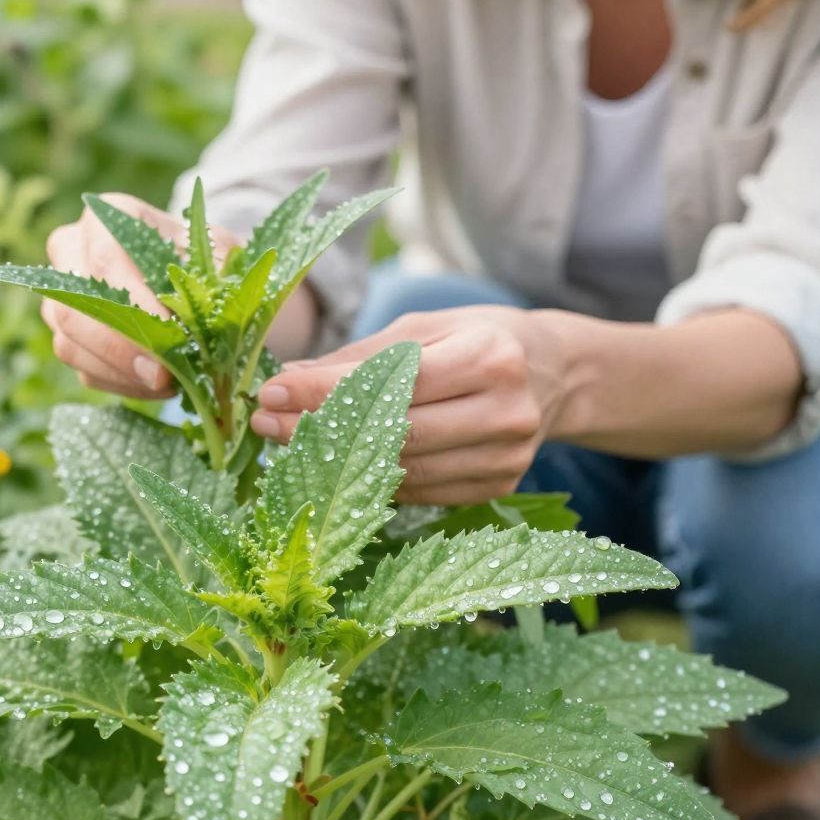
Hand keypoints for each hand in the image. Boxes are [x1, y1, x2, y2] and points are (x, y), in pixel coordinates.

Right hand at [42, 195, 237, 395]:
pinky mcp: (69, 338)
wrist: (193, 276)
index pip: (106, 260)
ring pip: (71, 344)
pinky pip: (85, 370)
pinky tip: (158, 385)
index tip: (173, 336)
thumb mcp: (219, 253)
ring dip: (123, 373)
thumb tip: (196, 318)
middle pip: (74, 308)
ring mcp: (61, 298)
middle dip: (122, 349)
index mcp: (104, 218)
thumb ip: (212, 275)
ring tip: (170, 383)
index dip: (135, 303)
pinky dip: (123, 385)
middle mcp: (69, 252)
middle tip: (165, 376)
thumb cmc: (205, 259)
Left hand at [249, 306, 569, 503]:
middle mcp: (506, 412)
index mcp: (491, 357)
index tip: (272, 391)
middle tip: (264, 424)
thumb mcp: (427, 328)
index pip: (394, 382)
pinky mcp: (497, 487)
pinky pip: (420, 492)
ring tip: (286, 445)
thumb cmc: (479, 339)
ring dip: (337, 463)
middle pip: (397, 433)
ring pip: (404, 470)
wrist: (555, 374)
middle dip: (321, 430)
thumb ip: (361, 356)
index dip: (328, 391)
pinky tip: (334, 469)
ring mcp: (506, 458)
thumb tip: (289, 380)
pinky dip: (373, 483)